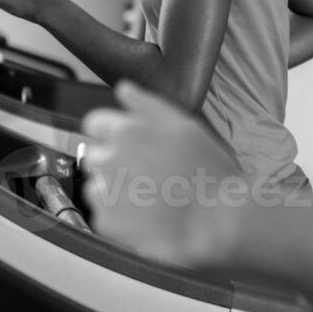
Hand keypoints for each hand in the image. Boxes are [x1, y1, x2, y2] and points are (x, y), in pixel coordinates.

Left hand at [82, 81, 248, 269]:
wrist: (218, 218)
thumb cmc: (206, 169)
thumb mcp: (183, 124)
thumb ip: (146, 104)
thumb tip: (123, 89)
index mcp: (126, 131)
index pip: (94, 123)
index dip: (110, 132)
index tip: (128, 143)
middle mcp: (109, 159)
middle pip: (94, 155)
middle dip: (112, 161)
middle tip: (144, 172)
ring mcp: (106, 192)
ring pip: (96, 185)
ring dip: (114, 189)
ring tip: (148, 196)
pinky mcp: (107, 222)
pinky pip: (104, 215)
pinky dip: (119, 217)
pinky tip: (146, 215)